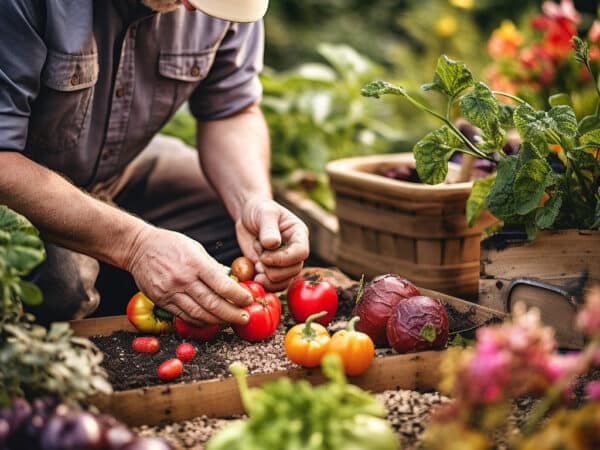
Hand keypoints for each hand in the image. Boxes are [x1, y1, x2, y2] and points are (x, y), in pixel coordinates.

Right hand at [125, 226, 252, 325]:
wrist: (138, 248)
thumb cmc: (170, 245)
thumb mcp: (195, 248)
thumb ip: (213, 266)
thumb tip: (232, 280)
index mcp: (194, 263)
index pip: (221, 285)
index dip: (238, 296)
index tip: (248, 300)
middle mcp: (182, 279)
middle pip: (212, 304)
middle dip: (232, 314)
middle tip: (245, 317)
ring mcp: (170, 292)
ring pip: (198, 314)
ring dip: (218, 321)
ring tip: (231, 321)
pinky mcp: (161, 301)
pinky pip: (184, 316)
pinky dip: (200, 321)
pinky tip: (211, 321)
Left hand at [235, 198, 309, 290]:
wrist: (248, 217)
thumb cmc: (259, 210)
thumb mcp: (264, 212)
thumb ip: (269, 227)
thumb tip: (272, 244)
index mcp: (299, 235)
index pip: (301, 253)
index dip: (284, 259)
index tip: (264, 257)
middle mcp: (295, 251)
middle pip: (294, 270)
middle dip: (273, 269)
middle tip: (259, 257)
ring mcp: (285, 263)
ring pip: (284, 281)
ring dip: (267, 278)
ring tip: (256, 265)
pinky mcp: (273, 271)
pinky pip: (273, 286)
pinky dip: (262, 284)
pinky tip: (253, 274)